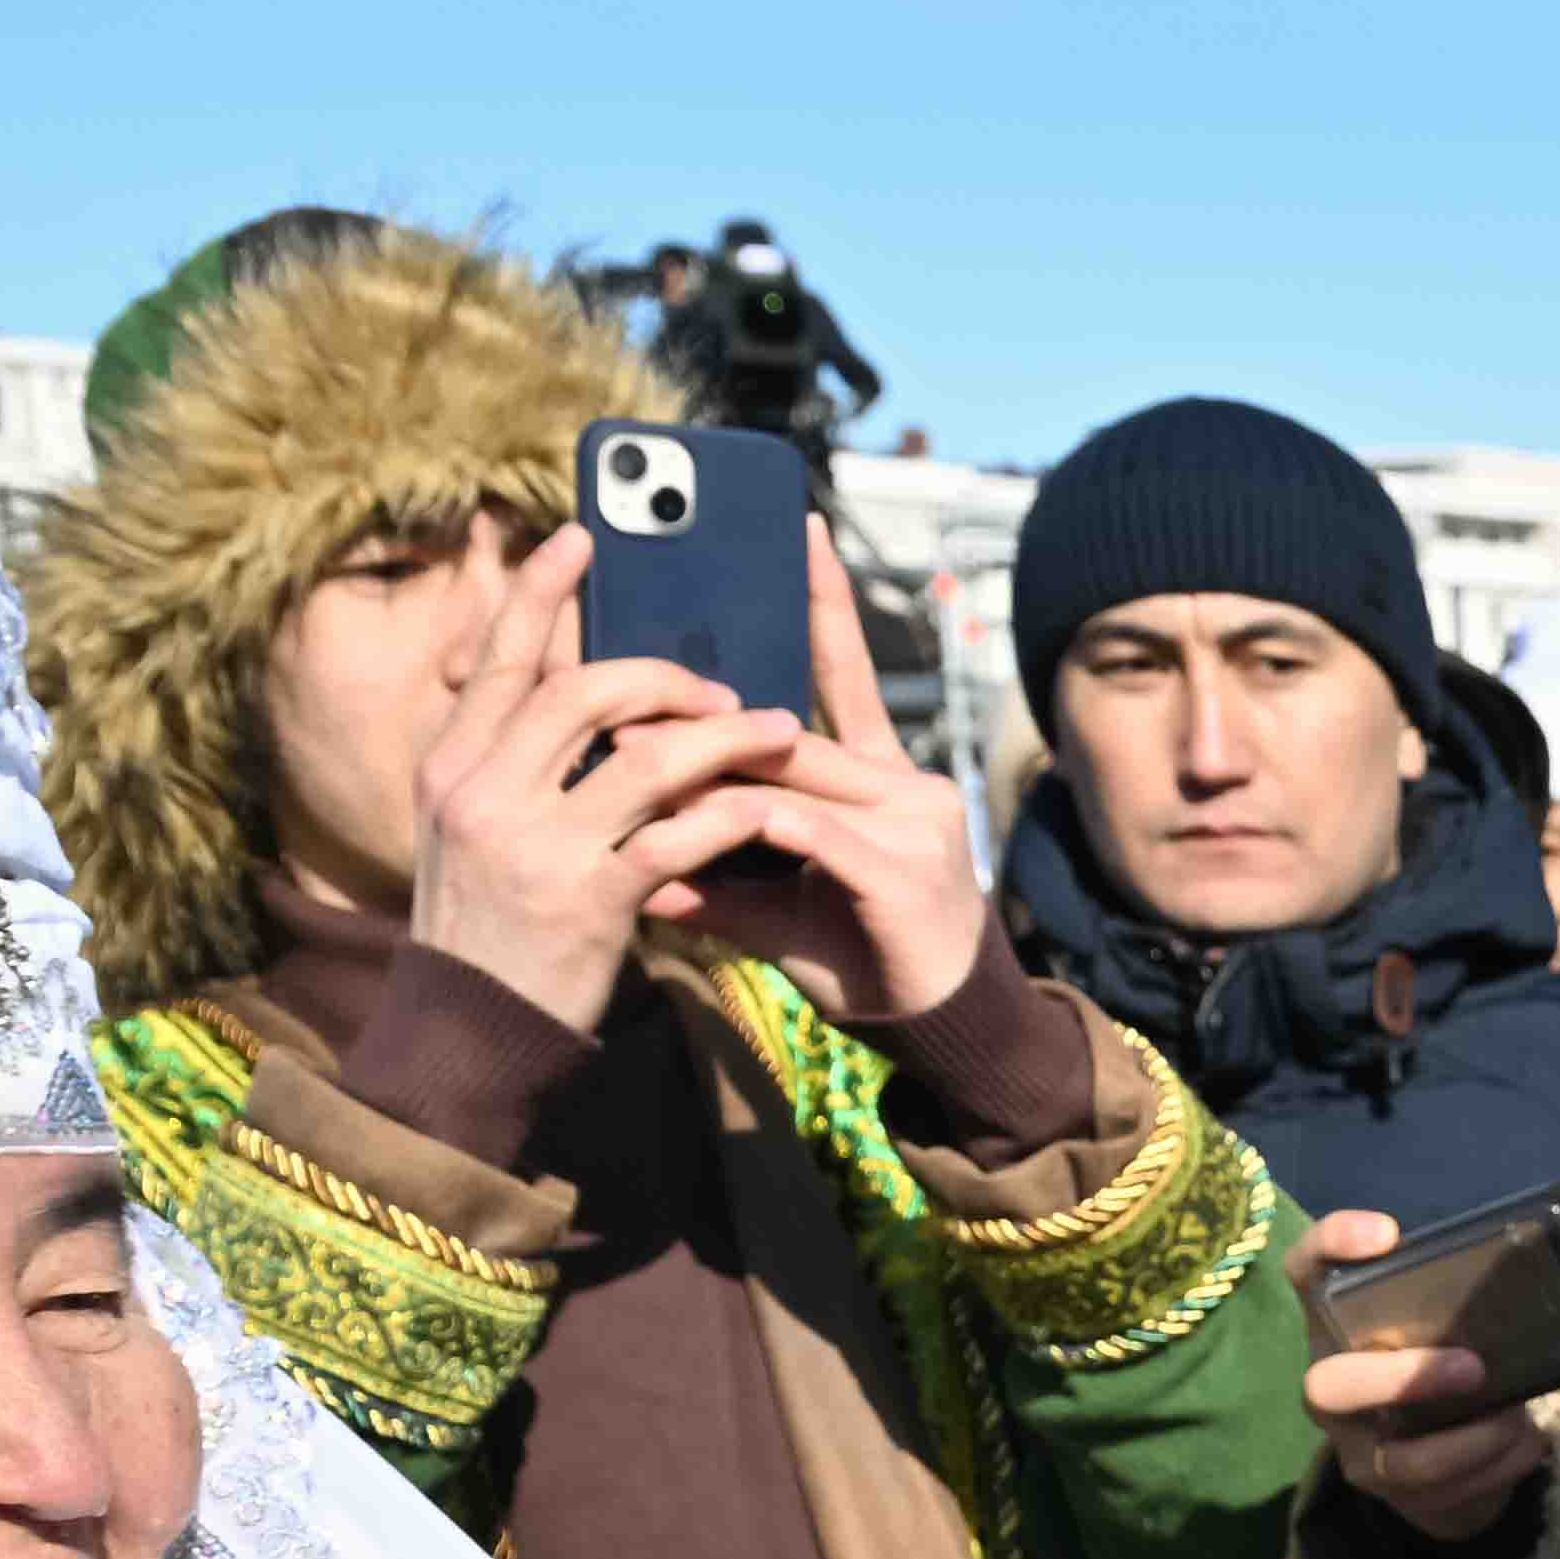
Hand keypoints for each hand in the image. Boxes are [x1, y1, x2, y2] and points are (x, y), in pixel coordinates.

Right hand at [401, 528, 807, 1038]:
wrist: (471, 1027)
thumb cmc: (488, 921)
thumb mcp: (470, 828)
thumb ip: (509, 759)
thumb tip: (562, 685)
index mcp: (451, 766)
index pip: (500, 659)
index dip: (541, 593)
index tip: (580, 536)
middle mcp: (482, 793)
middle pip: (583, 692)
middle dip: (664, 675)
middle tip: (721, 687)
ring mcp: (532, 846)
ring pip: (644, 758)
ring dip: (723, 738)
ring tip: (778, 733)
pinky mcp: (587, 901)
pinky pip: (675, 837)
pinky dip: (728, 815)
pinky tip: (766, 808)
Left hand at [632, 519, 1001, 1019]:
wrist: (945, 1028)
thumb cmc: (868, 962)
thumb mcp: (782, 909)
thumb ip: (720, 878)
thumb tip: (641, 864)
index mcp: (881, 778)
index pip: (847, 672)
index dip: (824, 602)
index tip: (800, 530)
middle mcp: (905, 785)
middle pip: (788, 733)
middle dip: (702, 722)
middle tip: (614, 706)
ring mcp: (913, 823)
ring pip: (787, 779)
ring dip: (702, 777)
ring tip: (627, 769)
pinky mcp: (904, 870)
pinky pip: (804, 833)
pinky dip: (739, 831)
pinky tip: (686, 837)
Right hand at [1298, 1207, 1551, 1544]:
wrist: (1434, 1459)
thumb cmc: (1437, 1362)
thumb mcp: (1443, 1324)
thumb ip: (1458, 1300)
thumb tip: (1534, 1280)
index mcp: (1337, 1322)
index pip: (1307, 1270)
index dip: (1332, 1245)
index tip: (1387, 1234)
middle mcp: (1327, 1383)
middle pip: (1327, 1386)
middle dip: (1404, 1380)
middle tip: (1474, 1368)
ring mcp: (1353, 1444)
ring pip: (1398, 1460)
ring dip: (1472, 1441)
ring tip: (1517, 1418)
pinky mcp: (1388, 1489)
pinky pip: (1442, 1490)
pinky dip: (1498, 1466)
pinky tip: (1528, 1443)